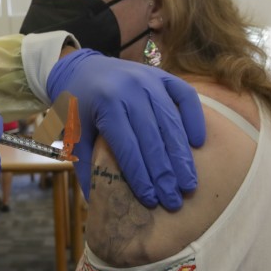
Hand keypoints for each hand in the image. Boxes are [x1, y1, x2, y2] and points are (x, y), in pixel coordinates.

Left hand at [48, 50, 205, 209]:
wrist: (81, 68)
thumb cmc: (78, 106)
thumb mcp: (73, 133)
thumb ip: (85, 165)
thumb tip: (97, 202)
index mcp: (105, 104)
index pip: (127, 147)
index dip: (140, 175)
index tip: (151, 199)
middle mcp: (130, 89)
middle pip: (153, 138)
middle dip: (165, 174)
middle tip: (175, 200)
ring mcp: (149, 80)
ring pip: (172, 122)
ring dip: (182, 157)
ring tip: (189, 184)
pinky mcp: (163, 75)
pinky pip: (186, 97)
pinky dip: (194, 119)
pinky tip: (197, 144)